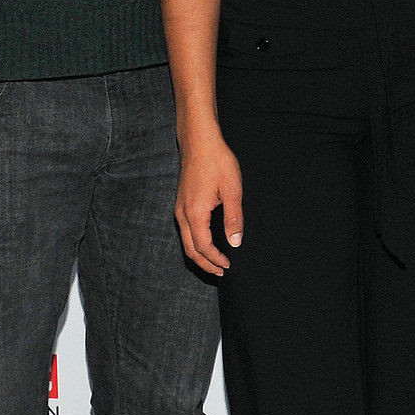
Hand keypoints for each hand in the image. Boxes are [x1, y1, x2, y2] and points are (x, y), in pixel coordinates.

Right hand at [175, 134, 243, 275]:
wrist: (200, 142)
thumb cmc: (217, 162)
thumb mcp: (232, 190)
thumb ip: (234, 218)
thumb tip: (235, 242)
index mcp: (195, 213)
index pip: (203, 247)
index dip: (215, 259)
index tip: (228, 266)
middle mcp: (182, 214)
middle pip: (190, 249)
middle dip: (205, 264)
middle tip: (220, 272)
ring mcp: (179, 209)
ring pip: (186, 241)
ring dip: (199, 254)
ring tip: (214, 262)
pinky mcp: (181, 203)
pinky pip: (185, 231)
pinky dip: (195, 243)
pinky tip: (206, 242)